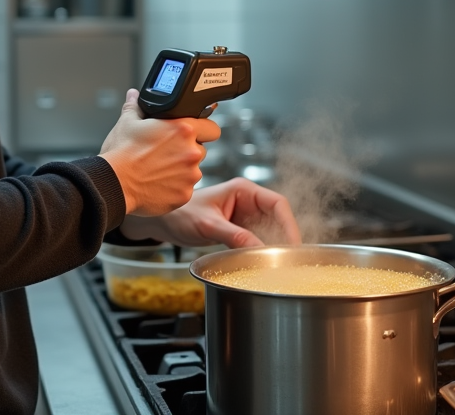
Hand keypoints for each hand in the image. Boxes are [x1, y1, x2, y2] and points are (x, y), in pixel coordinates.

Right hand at [98, 90, 219, 217]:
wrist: (113, 183)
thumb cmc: (120, 153)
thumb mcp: (127, 122)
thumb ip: (135, 106)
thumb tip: (134, 95)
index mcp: (183, 129)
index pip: (211, 128)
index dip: (203, 130)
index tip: (193, 134)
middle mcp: (191, 152)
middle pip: (201, 150)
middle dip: (187, 151)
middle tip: (166, 153)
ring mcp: (190, 176)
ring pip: (193, 171)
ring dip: (181, 170)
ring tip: (158, 170)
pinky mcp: (185, 195)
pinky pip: (185, 189)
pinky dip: (174, 187)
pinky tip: (157, 183)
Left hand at [119, 177, 301, 248]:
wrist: (161, 222)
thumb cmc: (179, 214)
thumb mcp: (207, 224)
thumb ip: (234, 235)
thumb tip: (259, 249)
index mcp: (242, 190)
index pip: (277, 204)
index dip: (289, 224)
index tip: (292, 246)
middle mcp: (247, 201)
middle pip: (278, 218)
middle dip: (284, 238)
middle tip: (287, 260)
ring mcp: (244, 216)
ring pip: (270, 232)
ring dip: (274, 247)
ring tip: (277, 264)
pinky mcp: (239, 230)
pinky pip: (258, 241)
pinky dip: (262, 252)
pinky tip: (262, 264)